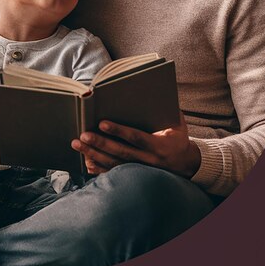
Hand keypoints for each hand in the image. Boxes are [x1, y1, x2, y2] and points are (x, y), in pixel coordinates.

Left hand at [71, 112, 200, 177]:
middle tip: (82, 135)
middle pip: (120, 152)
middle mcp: (148, 160)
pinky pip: (114, 173)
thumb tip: (155, 90)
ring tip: (76, 144)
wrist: (187, 165)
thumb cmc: (178, 138)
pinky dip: (99, 168)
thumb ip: (167, 109)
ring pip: (113, 163)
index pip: (136, 137)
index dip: (118, 131)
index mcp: (159, 146)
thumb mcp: (177, 123)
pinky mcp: (134, 175)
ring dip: (93, 154)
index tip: (101, 123)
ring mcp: (140, 170)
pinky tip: (85, 161)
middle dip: (100, 143)